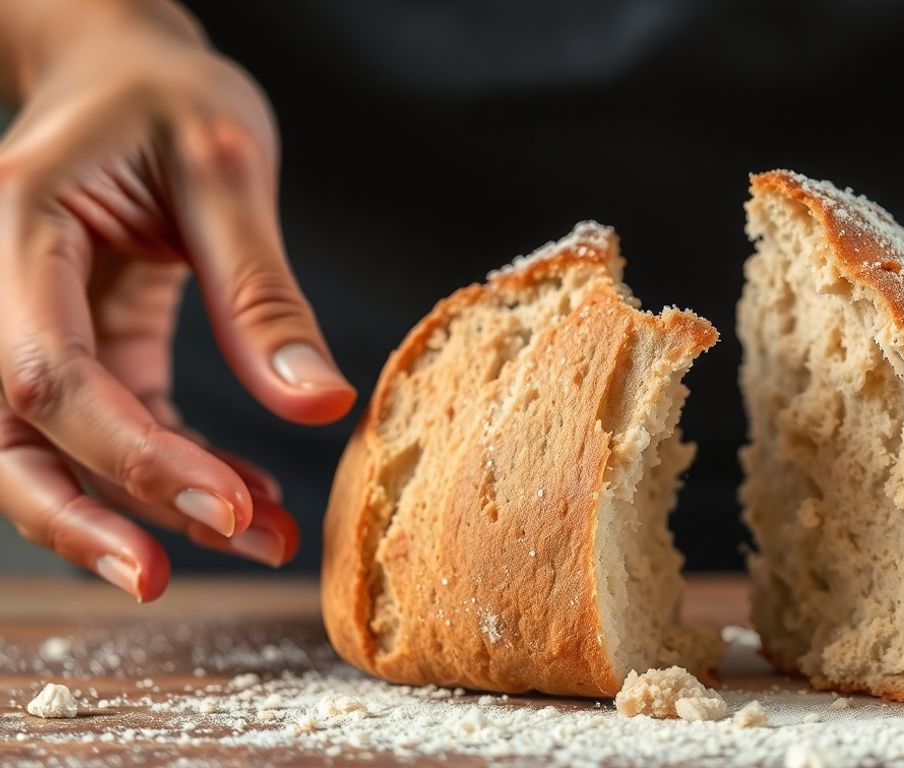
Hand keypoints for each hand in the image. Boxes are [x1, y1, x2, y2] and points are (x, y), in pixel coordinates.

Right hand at [0, 3, 354, 599]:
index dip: (131, 455)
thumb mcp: (227, 167)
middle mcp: (3, 288)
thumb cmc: (172, 94)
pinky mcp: (82, 343)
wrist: (133, 67)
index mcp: (18, 228)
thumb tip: (318, 404)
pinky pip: (113, 427)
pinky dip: (175, 469)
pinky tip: (251, 496)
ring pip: (51, 451)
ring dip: (142, 509)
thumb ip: (261, 291)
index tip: (226, 505)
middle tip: (177, 578)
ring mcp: (35, 322)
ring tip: (259, 540)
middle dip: (91, 519)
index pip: (47, 373)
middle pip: (11, 437)